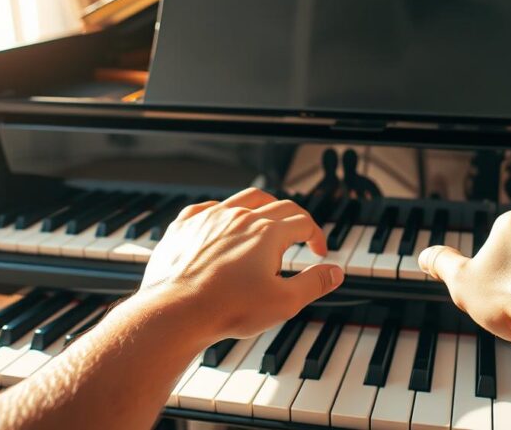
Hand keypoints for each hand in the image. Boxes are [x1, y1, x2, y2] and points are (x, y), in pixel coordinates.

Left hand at [138, 188, 343, 340]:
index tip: (319, 252)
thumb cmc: (228, 309)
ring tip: (268, 219)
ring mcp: (210, 217)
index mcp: (268, 232)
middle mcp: (240, 216)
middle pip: (278, 205)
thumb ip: (314, 284)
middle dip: (295, 220)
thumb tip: (335, 272)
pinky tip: (223, 224)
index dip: (316, 236)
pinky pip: (208, 207)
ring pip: (245, 198)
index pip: (303, 222)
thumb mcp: (284, 303)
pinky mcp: (185, 225)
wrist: (176, 312)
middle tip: (299, 236)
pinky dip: (223, 212)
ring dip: (263, 206)